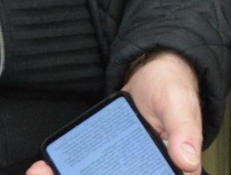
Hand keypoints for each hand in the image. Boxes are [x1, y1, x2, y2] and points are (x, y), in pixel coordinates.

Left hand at [25, 52, 203, 174]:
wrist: (152, 68)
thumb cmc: (172, 83)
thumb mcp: (178, 103)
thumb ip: (184, 130)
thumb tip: (186, 160)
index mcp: (174, 168)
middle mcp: (151, 169)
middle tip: (51, 174)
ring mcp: (129, 164)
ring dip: (75, 174)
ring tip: (44, 172)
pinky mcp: (112, 156)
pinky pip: (92, 167)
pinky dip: (72, 167)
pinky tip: (49, 167)